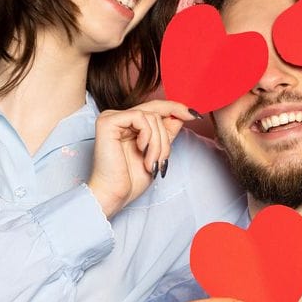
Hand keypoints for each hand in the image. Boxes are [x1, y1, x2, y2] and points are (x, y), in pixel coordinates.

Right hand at [88, 99, 192, 217]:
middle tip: (162, 160)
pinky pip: (139, 117)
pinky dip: (147, 136)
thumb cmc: (132, 179)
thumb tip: (183, 114)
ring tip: (151, 162)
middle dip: (165, 138)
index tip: (194, 115)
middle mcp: (120, 118)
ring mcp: (112, 117)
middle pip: (157, 112)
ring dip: (158, 143)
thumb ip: (167, 132)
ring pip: (152, 116)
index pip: (156, 108)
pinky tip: (141, 150)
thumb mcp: (158, 152)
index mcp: (130, 124)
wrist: (116, 194)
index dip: (176, 108)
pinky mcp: (107, 121)